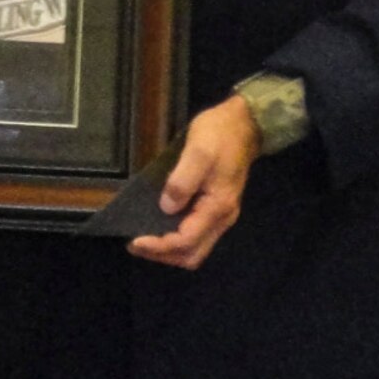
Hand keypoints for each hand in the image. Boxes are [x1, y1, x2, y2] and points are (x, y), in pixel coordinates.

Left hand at [127, 95, 261, 269]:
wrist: (243, 124)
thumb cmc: (219, 135)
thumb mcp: (198, 152)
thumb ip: (182, 181)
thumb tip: (166, 207)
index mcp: (217, 207)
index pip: (186, 241)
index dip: (159, 245)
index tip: (134, 240)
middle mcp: (221, 218)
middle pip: (192, 254)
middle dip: (163, 254)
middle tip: (135, 245)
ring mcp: (220, 215)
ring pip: (194, 248)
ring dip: (168, 250)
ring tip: (143, 240)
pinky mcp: (215, 208)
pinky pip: (195, 234)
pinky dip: (175, 238)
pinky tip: (158, 227)